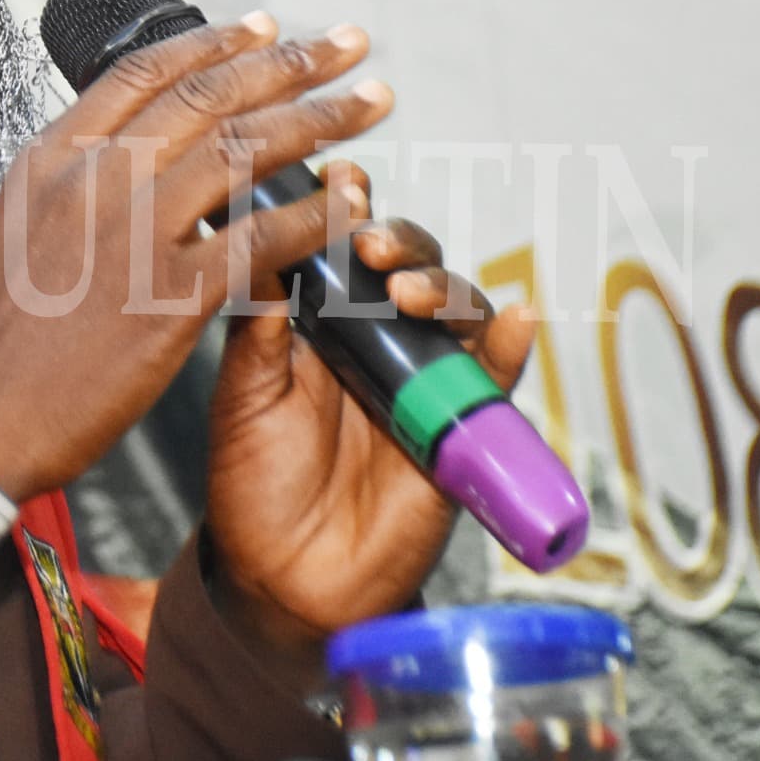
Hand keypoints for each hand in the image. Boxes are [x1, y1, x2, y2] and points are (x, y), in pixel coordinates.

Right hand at [0, 14, 390, 502]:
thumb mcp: (10, 227)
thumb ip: (67, 184)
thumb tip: (113, 155)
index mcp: (51, 158)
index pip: (144, 73)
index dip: (215, 44)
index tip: (266, 28)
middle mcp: (93, 180)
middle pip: (207, 96)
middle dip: (290, 62)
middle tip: (347, 44)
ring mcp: (132, 234)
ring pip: (243, 151)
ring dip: (320, 121)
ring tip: (370, 104)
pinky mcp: (168, 299)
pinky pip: (262, 241)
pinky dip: (315, 216)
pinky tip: (352, 202)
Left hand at [205, 157, 538, 647]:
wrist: (281, 580)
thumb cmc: (253, 482)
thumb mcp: (243, 399)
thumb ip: (257, 331)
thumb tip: (262, 251)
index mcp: (318, 323)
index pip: (342, 250)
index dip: (346, 211)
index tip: (341, 181)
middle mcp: (376, 341)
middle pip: (408, 266)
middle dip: (398, 243)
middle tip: (369, 245)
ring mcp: (423, 381)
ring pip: (456, 310)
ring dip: (443, 287)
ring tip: (409, 294)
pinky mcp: (459, 428)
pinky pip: (497, 379)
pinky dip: (513, 345)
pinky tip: (516, 320)